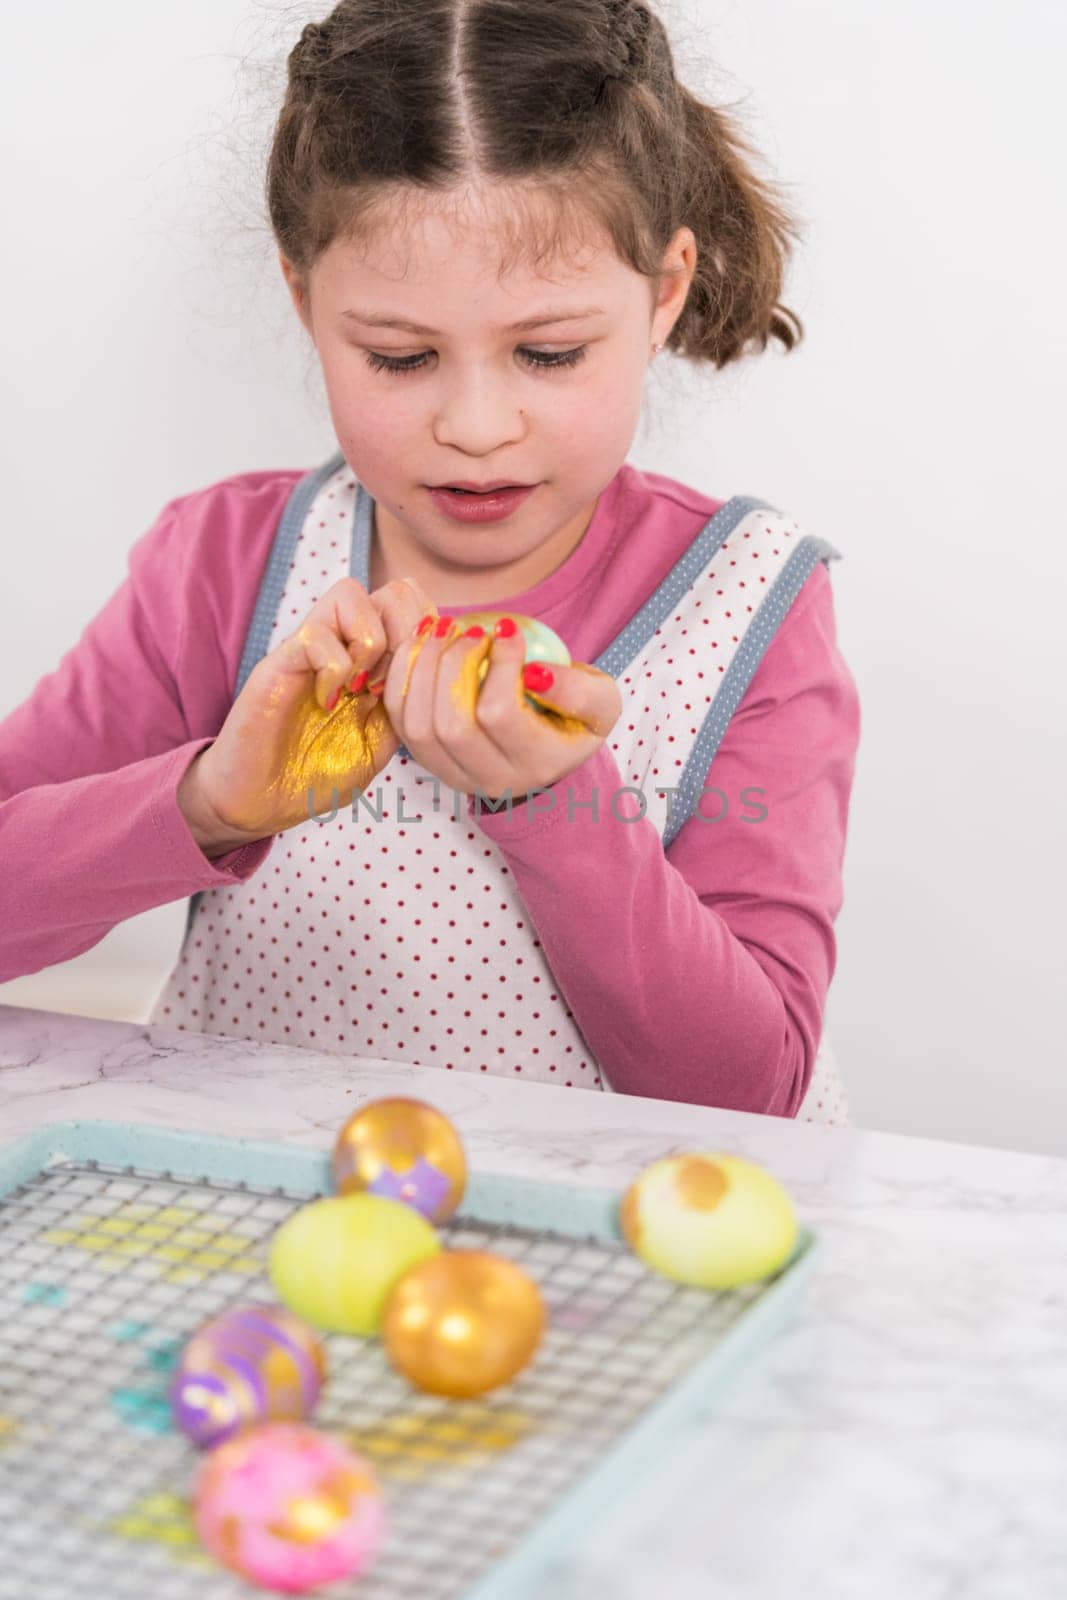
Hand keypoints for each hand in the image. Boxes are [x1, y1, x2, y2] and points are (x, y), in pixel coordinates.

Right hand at [185, 576, 437, 839]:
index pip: (415, 607)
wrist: (258, 802)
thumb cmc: (315, 774)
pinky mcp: (279, 664)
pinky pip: (316, 635)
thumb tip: (432, 674)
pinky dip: (333, 669)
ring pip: (350, 593)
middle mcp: (342, 644)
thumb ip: (404, 707)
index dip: (428, 638)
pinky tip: (326, 702)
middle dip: (406, 634)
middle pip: (394, 590)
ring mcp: (309, 650)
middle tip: (391, 683)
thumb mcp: (379, 745)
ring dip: (370, 642)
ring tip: (360, 688)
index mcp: (372, 660)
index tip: (416, 686)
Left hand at [377, 615, 621, 803]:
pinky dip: (402, 676)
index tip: (508, 628)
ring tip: (442, 629)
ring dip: (423, 667)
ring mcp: (453, 774)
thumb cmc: (573, 719)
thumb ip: (580, 691)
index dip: (499, 665)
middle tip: (470, 629)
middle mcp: (492, 779)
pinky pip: (399, 720)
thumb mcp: (601, 703)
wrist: (546, 753)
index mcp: (537, 764)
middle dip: (454, 665)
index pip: (501, 715)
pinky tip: (421, 643)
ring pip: (419, 725)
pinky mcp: (426, 760)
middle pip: (452, 725)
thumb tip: (535, 673)